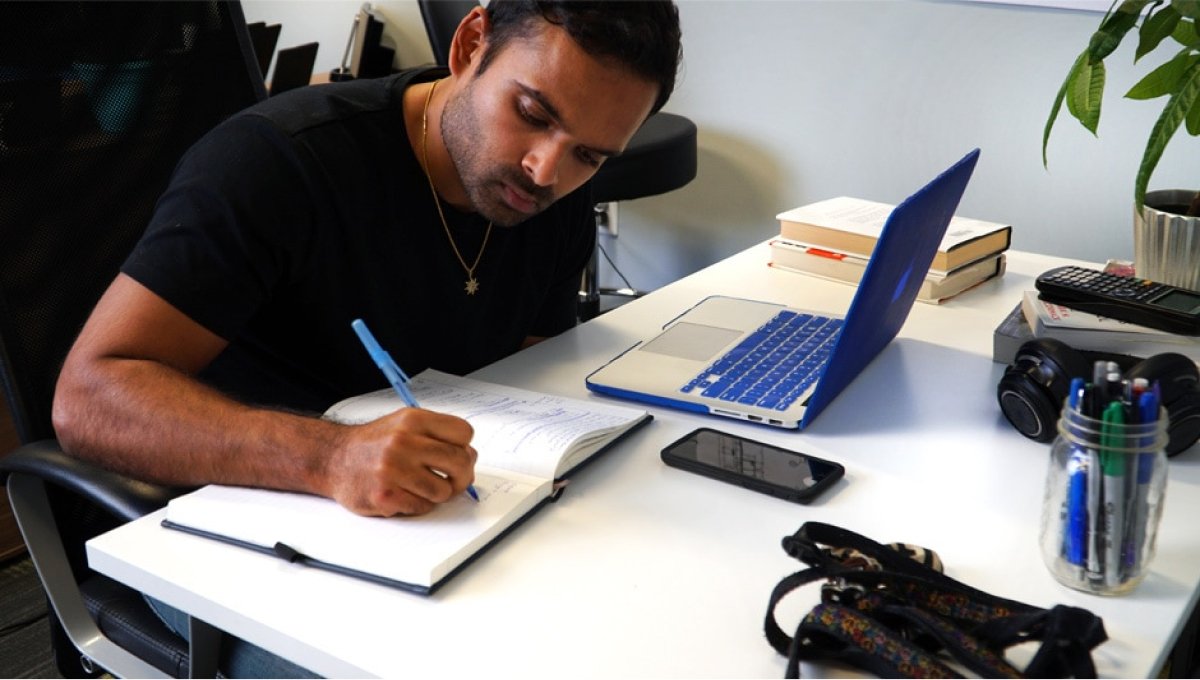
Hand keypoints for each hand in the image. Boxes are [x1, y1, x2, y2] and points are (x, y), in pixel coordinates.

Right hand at [324, 407, 476, 516]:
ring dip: (438, 493)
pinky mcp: (385, 495)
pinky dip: (418, 505)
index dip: (465, 446)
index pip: (463, 433)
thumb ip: (438, 436)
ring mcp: (393, 470)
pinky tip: (404, 493)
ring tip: (422, 487)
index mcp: (413, 420)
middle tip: (454, 480)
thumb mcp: (405, 424)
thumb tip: (471, 457)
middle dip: (462, 476)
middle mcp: (403, 442)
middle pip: (460, 462)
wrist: (334, 459)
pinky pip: (422, 507)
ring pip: (444, 491)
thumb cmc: (374, 443)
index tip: (457, 453)